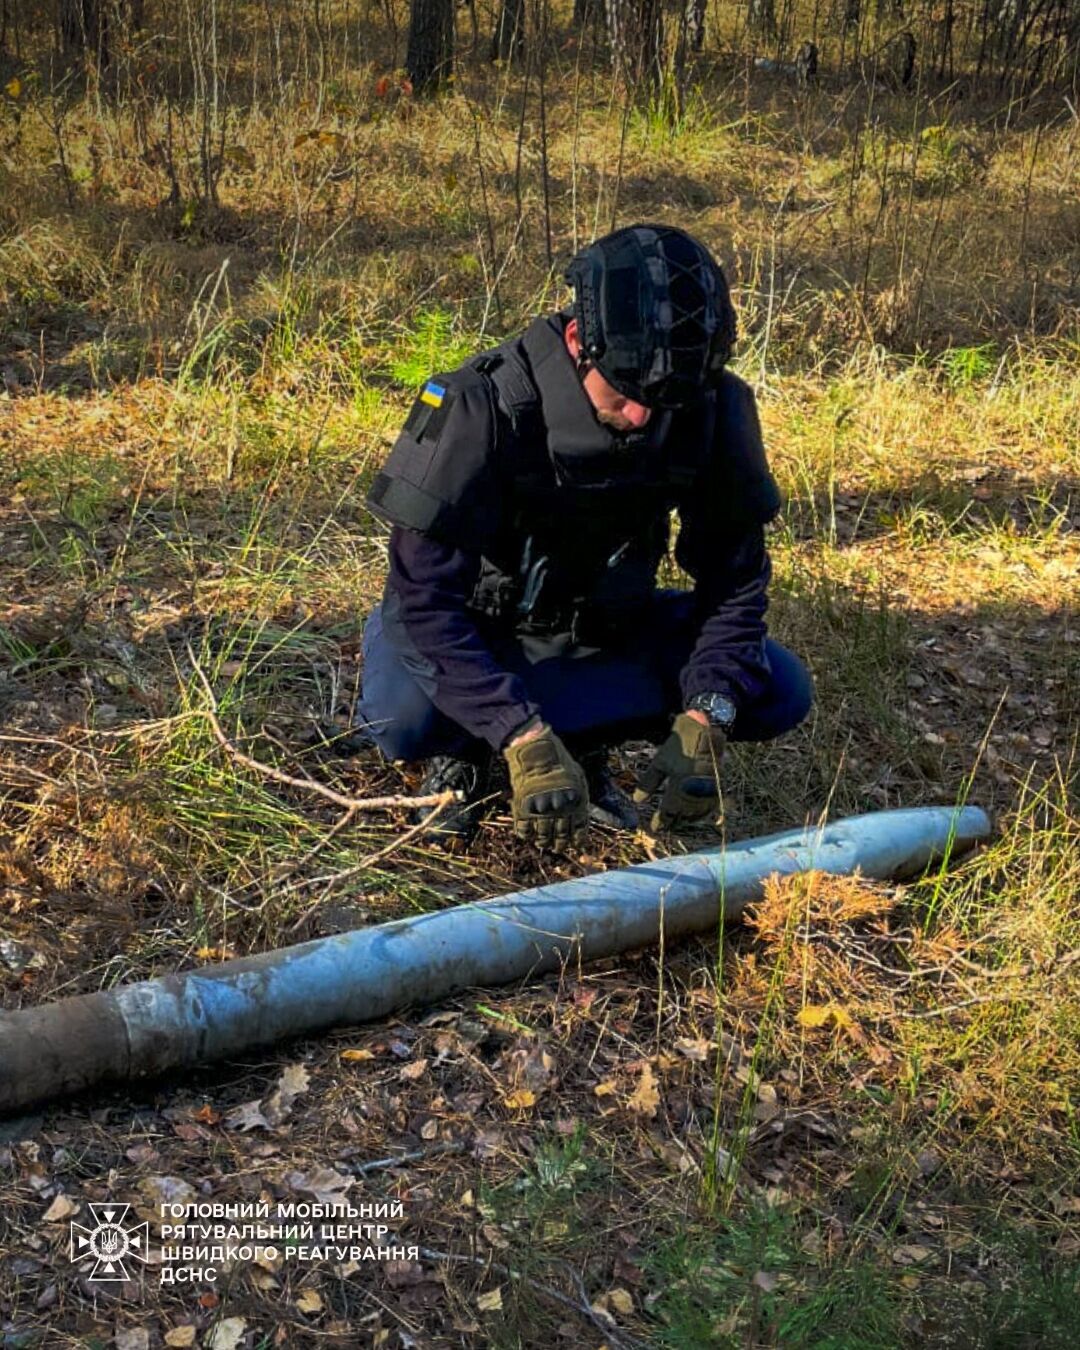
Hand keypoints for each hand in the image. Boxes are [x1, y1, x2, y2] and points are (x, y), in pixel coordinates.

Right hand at [504, 725, 587, 845]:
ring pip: (542, 836)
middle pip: (560, 835)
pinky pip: (523, 829)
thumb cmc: (559, 760)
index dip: (578, 840)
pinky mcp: (522, 808)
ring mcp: (540, 810)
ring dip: (543, 842)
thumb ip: (579, 796)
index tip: (576, 845)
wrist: (535, 750)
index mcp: (576, 802)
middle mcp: (559, 810)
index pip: (579, 829)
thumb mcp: (578, 776)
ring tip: (543, 844)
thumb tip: (580, 813)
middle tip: (558, 848)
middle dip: (559, 844)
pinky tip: (528, 835)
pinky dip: (525, 835)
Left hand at [633, 712, 725, 830]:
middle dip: (673, 822)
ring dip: (686, 819)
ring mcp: (707, 792)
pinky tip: (694, 814)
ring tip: (677, 822)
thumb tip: (637, 800)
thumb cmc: (679, 747)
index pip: (667, 813)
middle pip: (682, 816)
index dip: (660, 822)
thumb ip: (648, 783)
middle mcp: (693, 794)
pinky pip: (708, 807)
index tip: (654, 828)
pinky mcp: (718, 788)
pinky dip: (700, 813)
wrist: (705, 734)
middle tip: (665, 826)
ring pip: (695, 814)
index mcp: (677, 789)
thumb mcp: (659, 763)